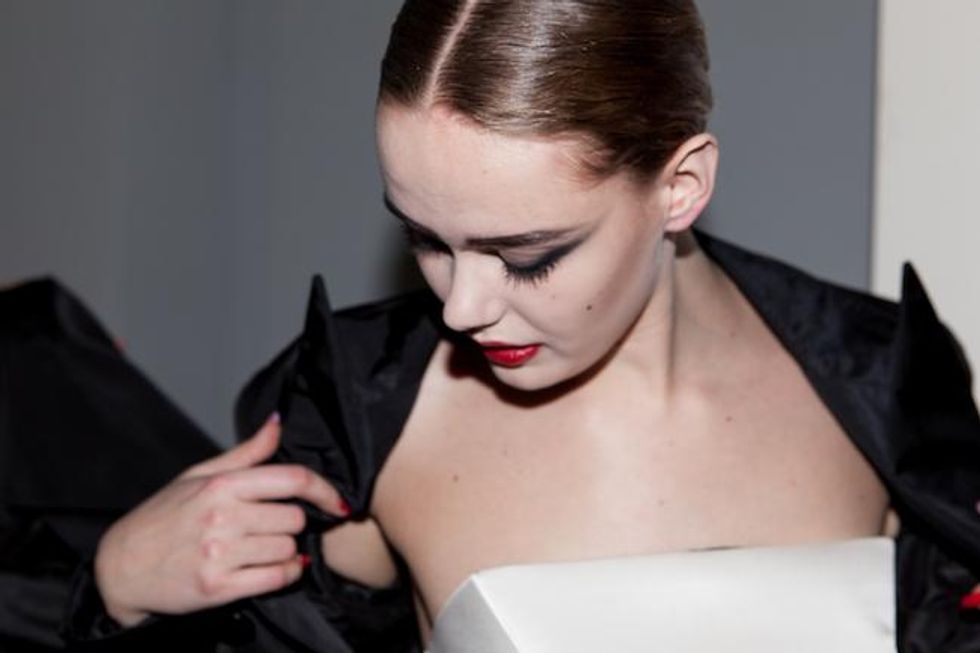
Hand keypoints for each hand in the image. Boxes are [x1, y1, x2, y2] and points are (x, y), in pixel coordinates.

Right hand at [93, 414, 348, 625]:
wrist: (119, 567)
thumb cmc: (163, 517)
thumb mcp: (199, 476)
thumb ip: (246, 453)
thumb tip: (278, 422)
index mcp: (221, 485)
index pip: (292, 479)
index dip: (324, 490)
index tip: (338, 501)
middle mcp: (221, 517)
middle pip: (294, 518)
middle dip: (292, 523)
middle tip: (273, 526)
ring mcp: (219, 554)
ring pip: (288, 548)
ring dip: (287, 550)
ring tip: (265, 547)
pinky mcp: (217, 588)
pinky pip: (276, 579)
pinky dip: (286, 574)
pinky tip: (276, 568)